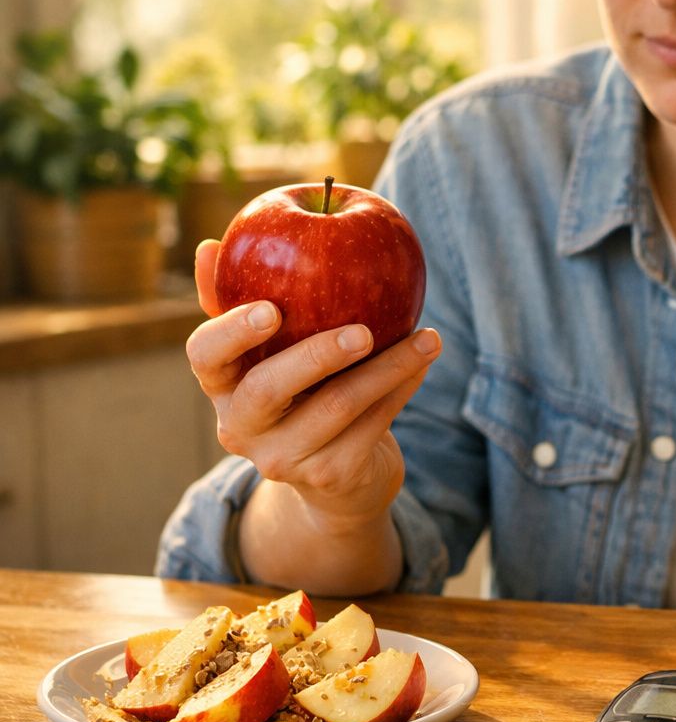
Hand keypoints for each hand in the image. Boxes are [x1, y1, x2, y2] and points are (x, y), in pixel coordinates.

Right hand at [185, 238, 441, 528]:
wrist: (340, 477)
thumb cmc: (304, 392)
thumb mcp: (272, 353)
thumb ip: (243, 302)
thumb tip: (212, 244)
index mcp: (221, 386)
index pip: (204, 355)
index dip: (231, 332)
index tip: (271, 308)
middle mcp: (240, 427)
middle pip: (268, 389)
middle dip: (317, 355)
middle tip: (364, 331)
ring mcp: (283, 457)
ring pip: (336, 407)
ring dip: (388, 367)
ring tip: (426, 337)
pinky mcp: (329, 476)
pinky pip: (372, 424)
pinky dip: (402, 388)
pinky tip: (424, 361)